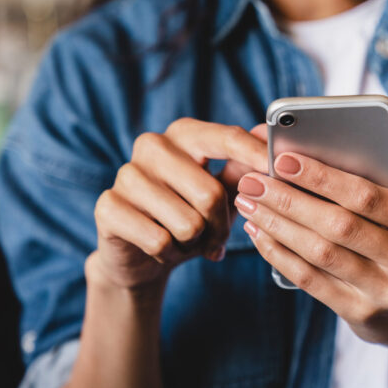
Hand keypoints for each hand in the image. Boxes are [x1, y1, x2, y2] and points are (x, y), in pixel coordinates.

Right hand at [91, 119, 267, 291]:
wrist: (141, 254)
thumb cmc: (190, 214)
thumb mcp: (222, 191)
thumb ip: (244, 166)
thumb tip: (268, 137)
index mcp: (184, 134)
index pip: (227, 138)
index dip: (256, 155)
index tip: (279, 169)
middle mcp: (153, 145)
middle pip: (210, 193)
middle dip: (221, 226)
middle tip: (216, 237)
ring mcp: (126, 174)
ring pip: (187, 222)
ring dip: (195, 243)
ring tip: (187, 240)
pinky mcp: (108, 206)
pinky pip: (159, 241)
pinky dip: (170, 254)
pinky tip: (163, 249)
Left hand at [234, 149, 387, 352]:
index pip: (369, 197)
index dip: (323, 177)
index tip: (284, 160)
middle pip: (339, 225)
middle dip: (289, 200)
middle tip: (253, 181)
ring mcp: (385, 292)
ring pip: (320, 253)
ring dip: (277, 225)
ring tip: (249, 203)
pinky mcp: (360, 314)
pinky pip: (311, 280)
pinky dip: (279, 254)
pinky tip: (259, 233)